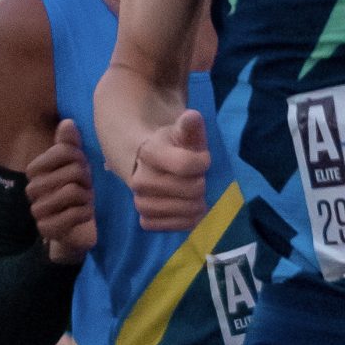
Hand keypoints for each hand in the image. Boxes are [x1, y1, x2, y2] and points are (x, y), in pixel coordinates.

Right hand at [25, 120, 96, 262]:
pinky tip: (84, 213)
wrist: (76, 227)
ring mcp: (37, 210)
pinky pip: (74, 213)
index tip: (80, 169)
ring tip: (84, 200)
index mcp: (35, 169)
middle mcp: (31, 189)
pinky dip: (86, 212)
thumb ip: (69, 144)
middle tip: (85, 187)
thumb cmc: (75, 189)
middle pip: (73, 170)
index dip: (80, 158)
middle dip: (86, 179)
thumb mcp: (75, 164)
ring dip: (87, 196)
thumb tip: (68, 123)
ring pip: (72, 191)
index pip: (64, 151)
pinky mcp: (46, 229)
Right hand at [128, 110, 211, 230]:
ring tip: (194, 194)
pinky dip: (186, 220)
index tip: (203, 159)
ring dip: (197, 204)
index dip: (203, 162)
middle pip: (191, 190)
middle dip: (201, 183)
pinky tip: (186, 208)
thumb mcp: (182, 131)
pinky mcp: (145, 219)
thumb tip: (192, 117)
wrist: (150, 165)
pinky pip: (174, 226)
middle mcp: (140, 179)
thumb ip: (190, 125)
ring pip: (185, 210)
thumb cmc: (173, 147)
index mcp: (149, 153)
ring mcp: (140, 201)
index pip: (186, 164)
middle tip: (196, 178)